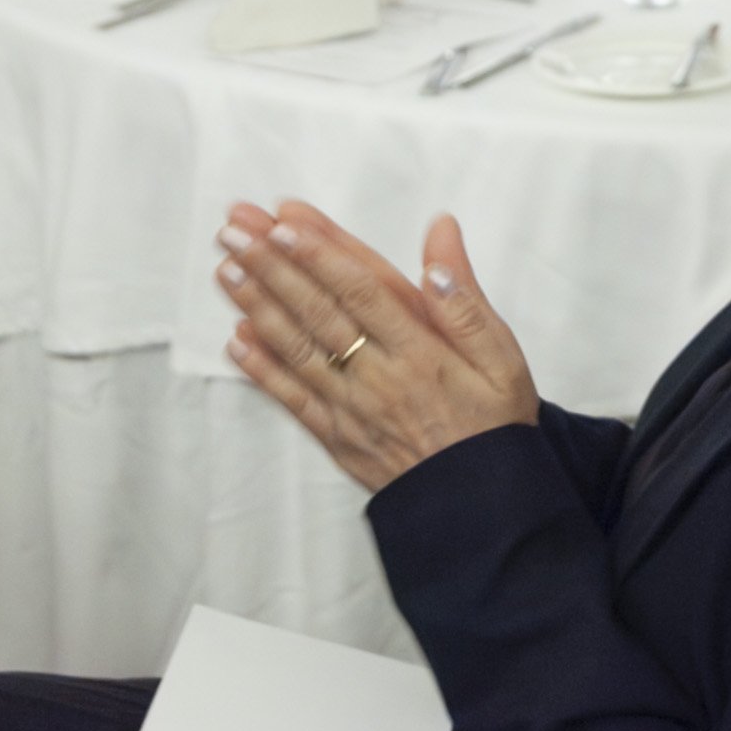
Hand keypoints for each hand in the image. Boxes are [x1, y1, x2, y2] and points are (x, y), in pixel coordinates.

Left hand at [219, 203, 539, 491]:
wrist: (482, 509)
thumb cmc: (495, 425)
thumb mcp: (502, 357)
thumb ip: (465, 299)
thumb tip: (441, 235)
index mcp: (422, 352)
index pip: (363, 291)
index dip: (322, 254)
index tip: (286, 222)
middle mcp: (380, 377)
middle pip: (320, 312)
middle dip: (274, 267)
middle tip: (237, 231)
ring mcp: (352, 410)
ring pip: (298, 350)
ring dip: (258, 307)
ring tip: (228, 268)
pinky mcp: (338, 438)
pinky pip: (294, 400)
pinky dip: (262, 370)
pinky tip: (238, 338)